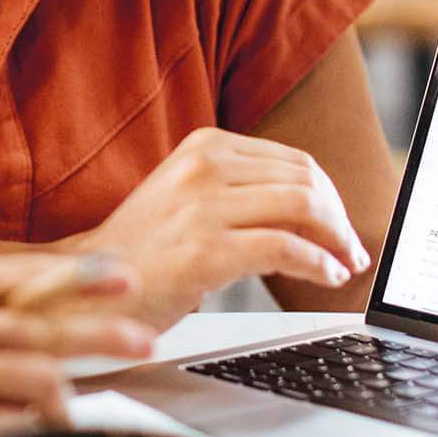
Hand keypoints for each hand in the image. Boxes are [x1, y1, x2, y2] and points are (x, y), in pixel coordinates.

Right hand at [74, 129, 372, 328]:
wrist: (85, 290)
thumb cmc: (140, 254)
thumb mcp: (186, 198)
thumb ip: (236, 189)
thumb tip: (308, 206)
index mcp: (204, 146)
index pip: (293, 161)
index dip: (330, 195)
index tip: (342, 226)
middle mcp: (204, 167)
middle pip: (306, 181)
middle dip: (340, 219)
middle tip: (352, 250)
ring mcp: (203, 207)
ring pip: (303, 208)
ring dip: (336, 240)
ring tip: (343, 265)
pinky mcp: (205, 251)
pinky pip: (285, 248)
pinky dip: (317, 263)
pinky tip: (325, 277)